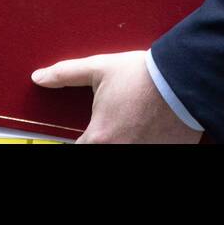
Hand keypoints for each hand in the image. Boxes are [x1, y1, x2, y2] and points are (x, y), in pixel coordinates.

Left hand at [31, 50, 204, 143]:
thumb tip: (39, 77)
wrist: (184, 78)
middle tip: (115, 124)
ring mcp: (144, 155)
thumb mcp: (99, 68)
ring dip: (124, 140)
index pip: (76, 150)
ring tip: (131, 126)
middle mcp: (120, 152)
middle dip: (103, 140)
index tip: (87, 134)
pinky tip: (147, 131)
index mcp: (100, 138)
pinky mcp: (166, 154)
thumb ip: (65, 74)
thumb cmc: (143, 75)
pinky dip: (144, 142)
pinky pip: (149, 151)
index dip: (78, 142)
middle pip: (100, 151)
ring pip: (126, 153)